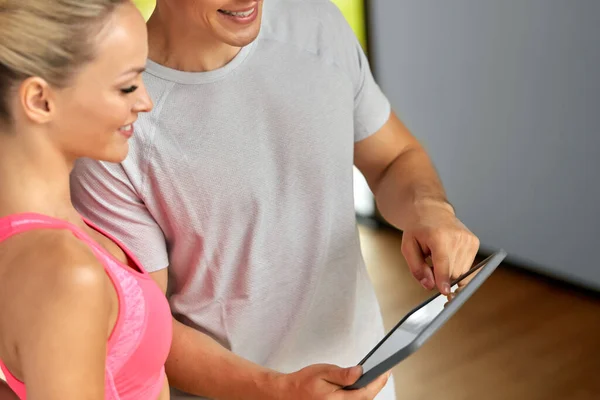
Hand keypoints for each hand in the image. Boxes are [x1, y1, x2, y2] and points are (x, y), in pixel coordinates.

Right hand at [269, 364, 389, 399]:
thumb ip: (342, 374)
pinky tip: (362, 386)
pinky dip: (361, 395)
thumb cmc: (304, 382)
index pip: (366, 393)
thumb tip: (359, 372)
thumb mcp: (322, 372)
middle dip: (376, 386)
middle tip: (383, 372)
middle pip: (366, 399)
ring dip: (369, 391)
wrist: (289, 394)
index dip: (379, 382)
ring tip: (375, 377)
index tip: (386, 371)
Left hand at [400, 200, 479, 294]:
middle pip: (453, 272)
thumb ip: (417, 268)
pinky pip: (467, 266)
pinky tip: (449, 256)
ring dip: (450, 272)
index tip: (445, 292)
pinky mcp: (474, 242)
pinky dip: (457, 266)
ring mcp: (468, 239)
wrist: (432, 211)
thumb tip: (429, 285)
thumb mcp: (408, 247)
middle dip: (442, 277)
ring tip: (439, 258)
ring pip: (462, 272)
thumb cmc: (419, 229)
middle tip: (431, 266)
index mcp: (439, 236)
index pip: (443, 264)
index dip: (443, 280)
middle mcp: (457, 237)